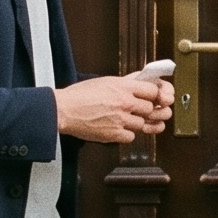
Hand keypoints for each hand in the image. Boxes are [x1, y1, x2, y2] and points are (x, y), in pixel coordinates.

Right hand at [55, 73, 174, 143]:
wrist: (63, 110)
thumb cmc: (80, 95)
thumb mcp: (106, 81)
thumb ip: (126, 82)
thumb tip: (141, 80)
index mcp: (123, 86)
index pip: (154, 91)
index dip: (154, 95)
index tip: (151, 98)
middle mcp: (125, 102)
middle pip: (151, 109)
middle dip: (146, 111)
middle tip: (138, 111)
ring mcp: (120, 119)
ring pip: (143, 124)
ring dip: (135, 123)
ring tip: (123, 119)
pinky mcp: (114, 134)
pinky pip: (131, 137)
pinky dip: (126, 135)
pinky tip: (117, 128)